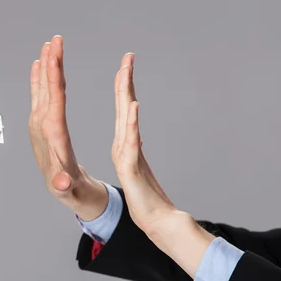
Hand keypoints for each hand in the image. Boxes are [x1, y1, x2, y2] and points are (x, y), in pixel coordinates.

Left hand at [29, 35, 107, 220]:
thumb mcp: (69, 190)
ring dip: (47, 66)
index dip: (52, 80)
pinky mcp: (42, 124)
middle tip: (55, 40)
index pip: (52, 103)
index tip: (53, 58)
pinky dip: (41, 79)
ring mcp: (40, 124)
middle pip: (46, 90)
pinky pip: (42, 96)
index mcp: (52, 137)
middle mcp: (42, 127)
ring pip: (44, 89)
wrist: (64, 192)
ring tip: (50, 44)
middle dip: (50, 64)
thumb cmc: (71, 190)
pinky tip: (40, 63)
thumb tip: (61, 183)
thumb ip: (64, 185)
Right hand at [111, 53, 176, 232]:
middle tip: (127, 58)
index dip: (124, 86)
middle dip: (124, 82)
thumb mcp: (141, 169)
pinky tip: (133, 108)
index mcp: (126, 146)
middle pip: (123, 109)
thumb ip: (135, 151)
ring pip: (125, 121)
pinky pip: (131, 143)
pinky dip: (131, 124)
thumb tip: (134, 136)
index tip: (126, 64)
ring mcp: (127, 159)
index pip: (125, 110)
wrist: (157, 222)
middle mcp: (124, 148)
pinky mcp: (132, 171)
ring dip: (125, 96)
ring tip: (125, 74)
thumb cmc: (150, 200)